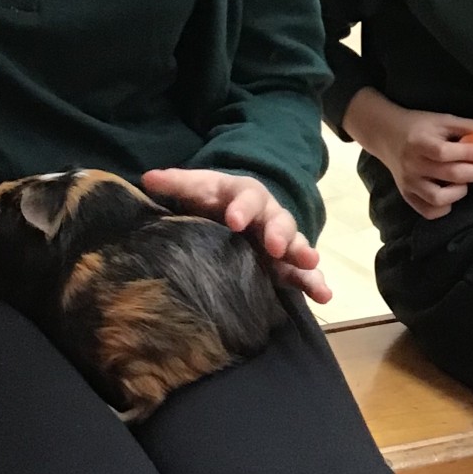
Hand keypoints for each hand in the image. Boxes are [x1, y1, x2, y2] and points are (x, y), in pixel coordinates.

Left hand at [140, 168, 331, 304]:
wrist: (232, 213)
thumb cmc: (213, 199)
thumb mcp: (197, 188)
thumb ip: (177, 184)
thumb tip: (148, 178)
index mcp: (244, 195)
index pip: (245, 198)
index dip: (242, 208)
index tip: (234, 221)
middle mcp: (268, 216)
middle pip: (278, 220)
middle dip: (279, 232)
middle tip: (275, 246)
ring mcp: (280, 241)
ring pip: (295, 245)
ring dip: (303, 254)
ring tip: (310, 263)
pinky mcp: (285, 264)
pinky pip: (302, 273)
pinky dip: (314, 282)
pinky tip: (324, 295)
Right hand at [344, 89, 472, 221]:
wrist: (386, 135)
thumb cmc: (420, 126)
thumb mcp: (443, 119)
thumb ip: (469, 127)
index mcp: (419, 142)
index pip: (444, 152)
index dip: (468, 154)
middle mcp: (412, 165)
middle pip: (450, 175)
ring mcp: (408, 183)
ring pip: (439, 198)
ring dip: (460, 192)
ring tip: (465, 183)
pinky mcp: (407, 196)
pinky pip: (429, 211)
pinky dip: (445, 207)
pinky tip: (451, 194)